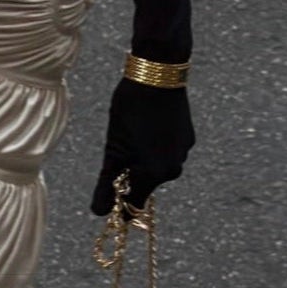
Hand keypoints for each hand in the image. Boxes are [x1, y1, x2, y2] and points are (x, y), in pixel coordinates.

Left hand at [89, 78, 194, 214]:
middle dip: (129, 177)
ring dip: (141, 161)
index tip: (107, 206)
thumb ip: (106, 184)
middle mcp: (174, 169)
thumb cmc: (129, 111)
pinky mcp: (188, 139)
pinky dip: (155, 147)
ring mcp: (183, 154)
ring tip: (132, 133)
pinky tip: (147, 126)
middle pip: (144, 185)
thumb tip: (98, 214)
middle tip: (117, 150)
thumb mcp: (113, 149)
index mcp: (154, 174)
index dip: (118, 208)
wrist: (158, 74)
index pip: (134, 206)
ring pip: (156, 168)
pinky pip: (167, 153)